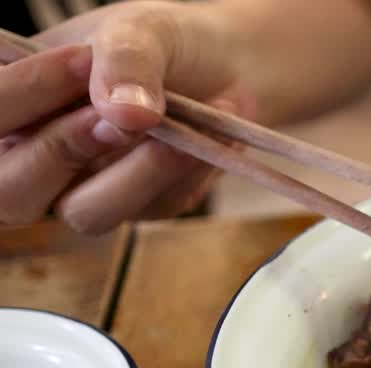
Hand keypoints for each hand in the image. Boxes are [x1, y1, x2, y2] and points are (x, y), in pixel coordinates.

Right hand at [0, 2, 252, 232]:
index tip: (79, 60)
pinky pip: (150, 207)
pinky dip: (177, 170)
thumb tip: (127, 111)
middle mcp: (38, 155)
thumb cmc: (161, 42)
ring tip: (166, 126)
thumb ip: (124, 59)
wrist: (226, 65)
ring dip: (129, 172)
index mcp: (13, 104)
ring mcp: (89, 188)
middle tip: (115, 113)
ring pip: (83, 213)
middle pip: (10, 193)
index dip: (20, 94)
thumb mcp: (140, 30)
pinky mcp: (142, 205)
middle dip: (59, 149)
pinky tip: (203, 136)